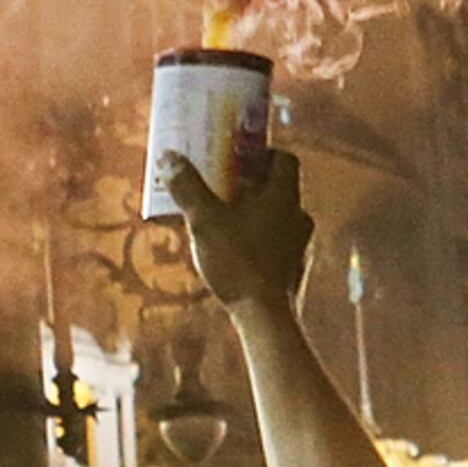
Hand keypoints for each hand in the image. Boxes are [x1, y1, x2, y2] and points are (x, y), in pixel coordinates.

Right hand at [167, 147, 311, 310]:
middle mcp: (298, 215)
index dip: (261, 153)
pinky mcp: (292, 266)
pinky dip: (257, 235)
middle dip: (250, 183)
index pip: (284, 159)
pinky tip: (232, 245)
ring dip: (253, 210)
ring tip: (222, 215)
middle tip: (221, 185)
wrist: (261, 313)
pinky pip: (275, 239)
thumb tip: (168, 157)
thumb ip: (187, 187)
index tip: (237, 156)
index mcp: (284, 196)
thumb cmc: (236, 259)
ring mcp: (298, 243)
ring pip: (276, 214)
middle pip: (277, 187)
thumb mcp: (204, 220)